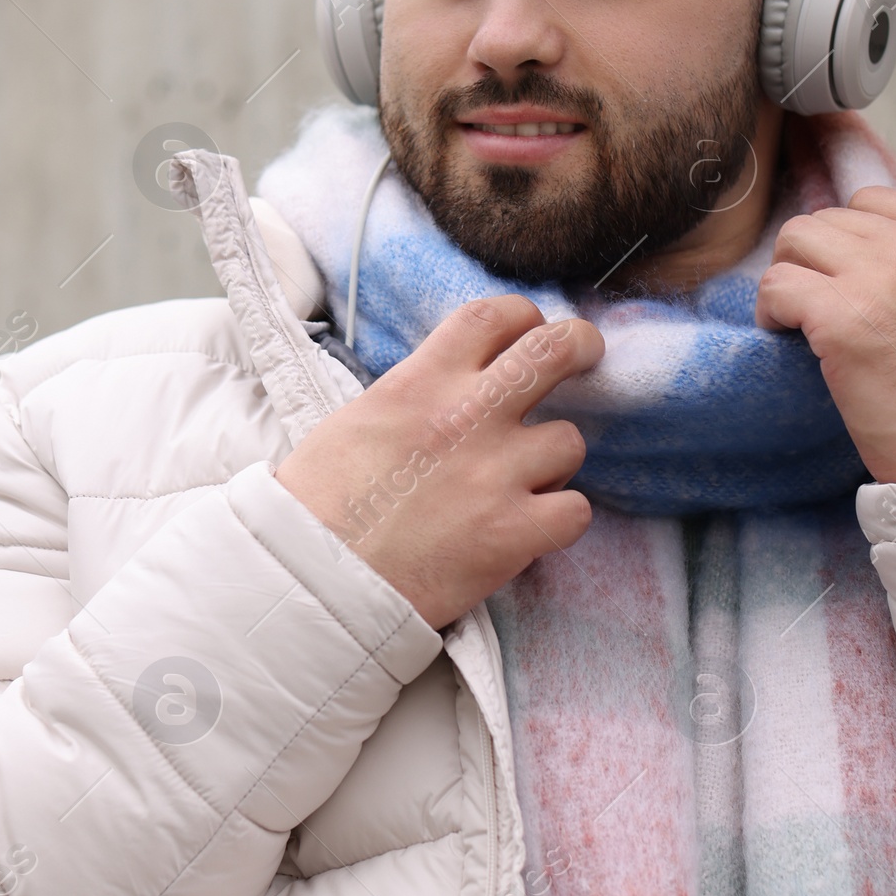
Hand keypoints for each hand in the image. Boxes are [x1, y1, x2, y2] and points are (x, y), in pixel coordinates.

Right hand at [277, 296, 603, 626]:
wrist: (309, 579)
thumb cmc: (319, 505)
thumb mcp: (358, 420)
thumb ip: (415, 395)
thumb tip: (449, 388)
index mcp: (421, 383)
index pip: (492, 316)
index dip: (523, 316)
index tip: (529, 329)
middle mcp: (467, 417)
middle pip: (554, 350)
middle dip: (581, 345)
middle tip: (586, 355)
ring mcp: (495, 474)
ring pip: (570, 441)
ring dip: (552, 462)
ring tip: (521, 483)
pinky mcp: (512, 533)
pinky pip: (576, 511)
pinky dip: (560, 520)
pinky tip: (532, 528)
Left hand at [753, 189, 895, 483]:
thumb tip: (863, 257)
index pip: (875, 201)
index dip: (847, 239)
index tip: (842, 277)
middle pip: (828, 219)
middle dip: (813, 261)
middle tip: (814, 306)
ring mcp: (881, 280)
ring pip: (796, 241)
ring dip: (789, 279)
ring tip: (800, 322)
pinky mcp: (842, 319)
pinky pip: (776, 286)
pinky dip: (771, 312)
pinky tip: (787, 339)